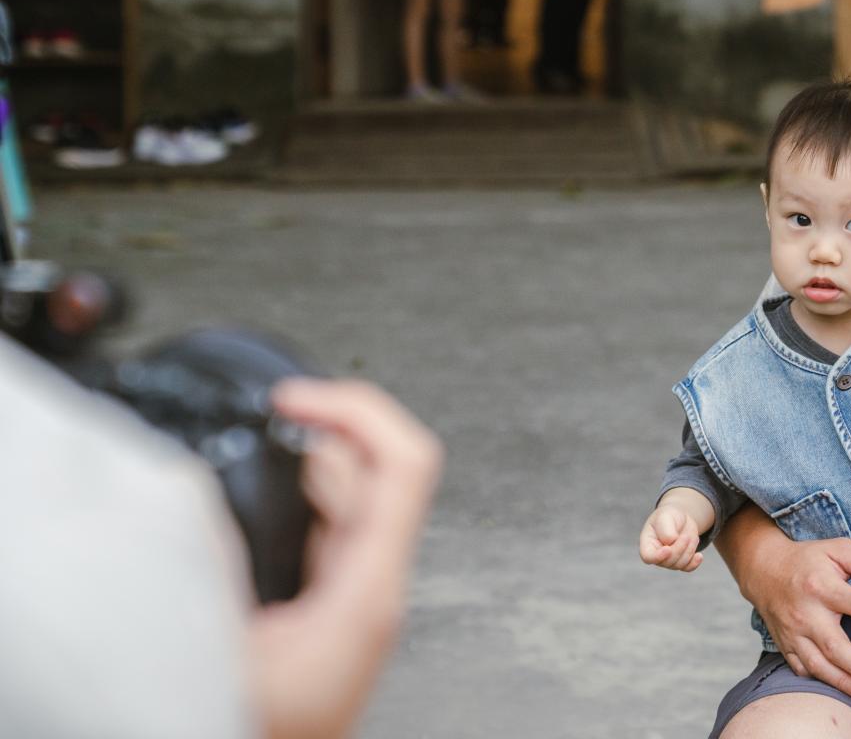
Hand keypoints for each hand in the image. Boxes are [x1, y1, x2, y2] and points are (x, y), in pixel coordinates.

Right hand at [247, 379, 442, 738]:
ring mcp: (355, 602)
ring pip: (355, 500)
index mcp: (367, 593)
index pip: (403, 465)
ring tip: (268, 434)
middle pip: (379, 473)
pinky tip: (264, 494)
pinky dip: (302, 494)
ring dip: (314, 456)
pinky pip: (331, 530)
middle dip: (326, 426)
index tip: (294, 397)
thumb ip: (212, 572)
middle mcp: (374, 592)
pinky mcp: (330, 613)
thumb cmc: (261, 737)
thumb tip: (194, 499)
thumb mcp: (222, 654)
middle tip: (271, 409)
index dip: (357, 410)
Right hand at [638, 506, 703, 571]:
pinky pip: (687, 568)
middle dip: (679, 548)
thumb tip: (671, 542)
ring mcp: (668, 560)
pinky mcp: (681, 561)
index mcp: (647, 543)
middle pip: (667, 561)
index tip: (668, 549)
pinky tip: (699, 556)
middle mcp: (656, 555)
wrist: (680, 518)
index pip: (648, 557)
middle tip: (686, 536)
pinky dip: (694, 563)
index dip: (657, 557)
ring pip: (679, 564)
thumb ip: (666, 529)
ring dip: (689, 550)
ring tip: (690, 536)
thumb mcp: (666, 516)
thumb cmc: (669, 516)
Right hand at [738, 532, 850, 705]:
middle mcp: (806, 614)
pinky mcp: (786, 646)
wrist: (765, 569)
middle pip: (835, 646)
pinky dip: (822, 682)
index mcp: (822, 586)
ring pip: (819, 665)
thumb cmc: (809, 559)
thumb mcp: (838, 548)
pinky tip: (842, 689)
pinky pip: (803, 670)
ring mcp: (793, 633)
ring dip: (845, 684)